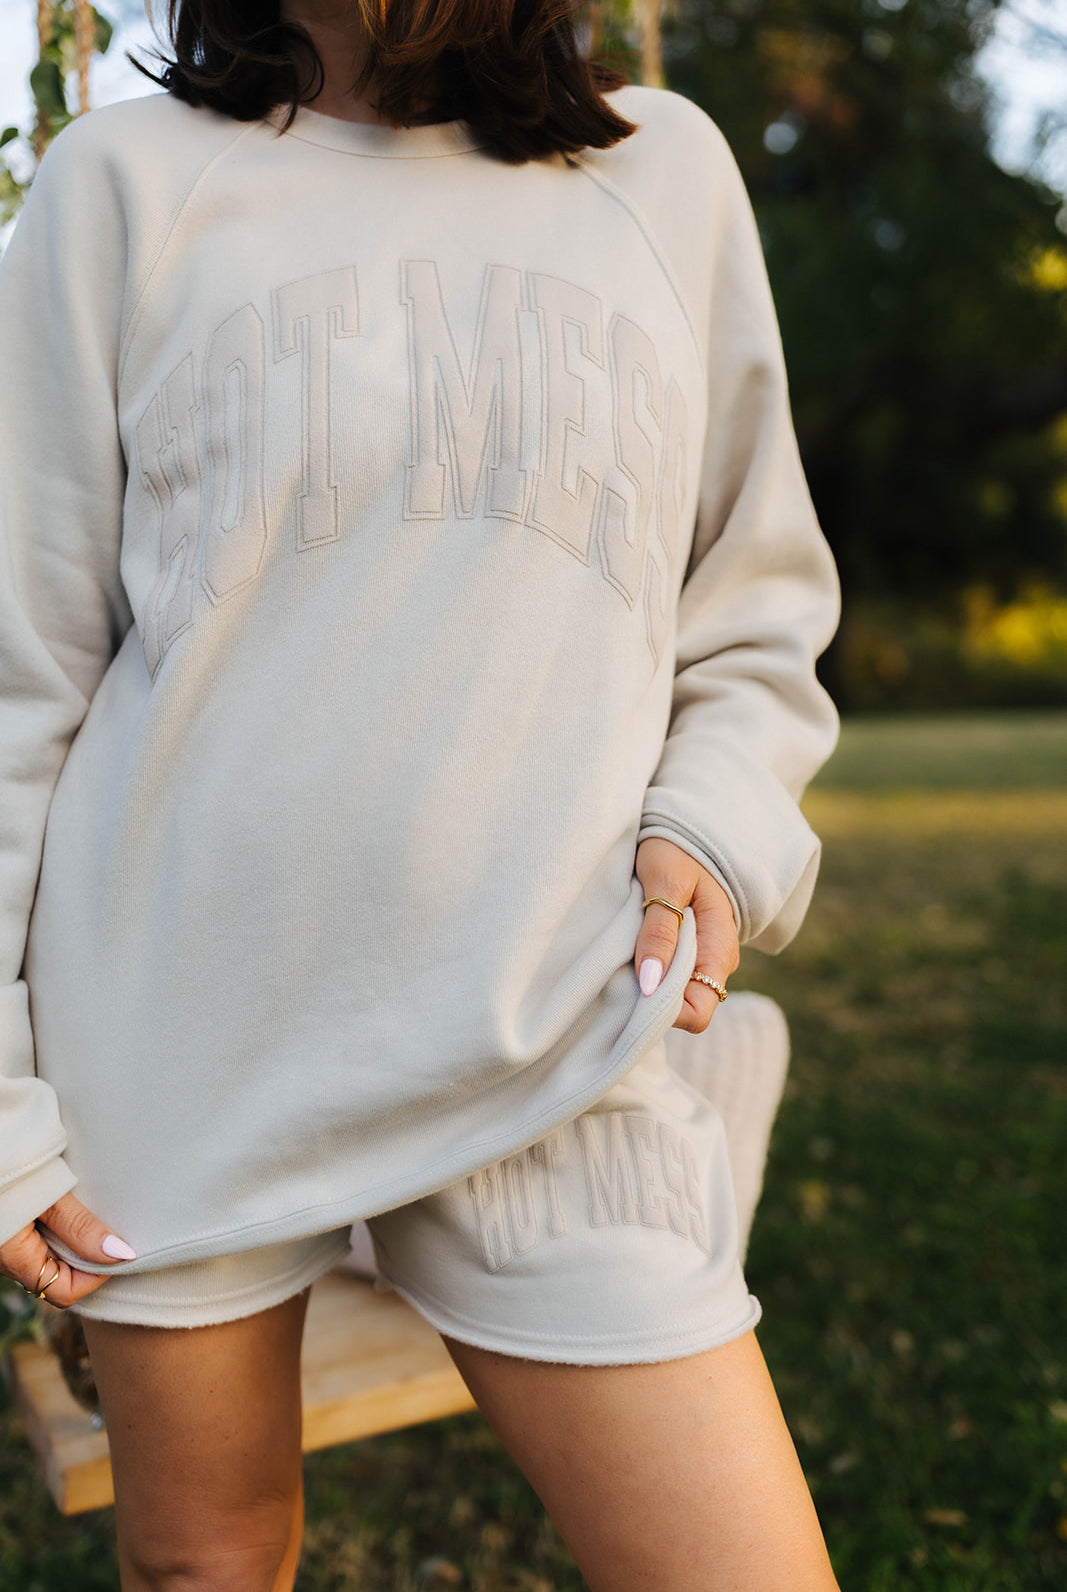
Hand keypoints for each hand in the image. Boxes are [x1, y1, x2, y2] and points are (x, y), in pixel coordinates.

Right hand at [0, 1192, 135, 1309]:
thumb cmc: (4, 1164)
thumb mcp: (46, 1195)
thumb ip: (79, 1226)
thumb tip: (118, 1254)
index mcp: (14, 1258)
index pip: (62, 1292)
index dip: (95, 1276)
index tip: (118, 1250)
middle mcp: (5, 1259)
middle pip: (55, 1276)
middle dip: (85, 1259)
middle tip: (109, 1231)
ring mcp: (4, 1243)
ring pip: (46, 1257)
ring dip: (70, 1242)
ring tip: (87, 1212)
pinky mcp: (5, 1227)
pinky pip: (35, 1240)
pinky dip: (55, 1229)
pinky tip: (64, 1205)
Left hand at [634, 836, 739, 1034]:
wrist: (684, 830)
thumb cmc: (678, 851)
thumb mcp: (666, 883)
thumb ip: (660, 931)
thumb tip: (650, 984)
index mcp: (718, 950)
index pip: (699, 1012)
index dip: (666, 1012)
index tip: (634, 990)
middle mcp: (712, 962)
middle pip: (682, 1008)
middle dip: (649, 1001)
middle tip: (619, 972)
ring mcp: (697, 958)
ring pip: (670, 994)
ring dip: (644, 984)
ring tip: (620, 957)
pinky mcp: (680, 951)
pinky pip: (663, 976)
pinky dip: (642, 971)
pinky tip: (625, 953)